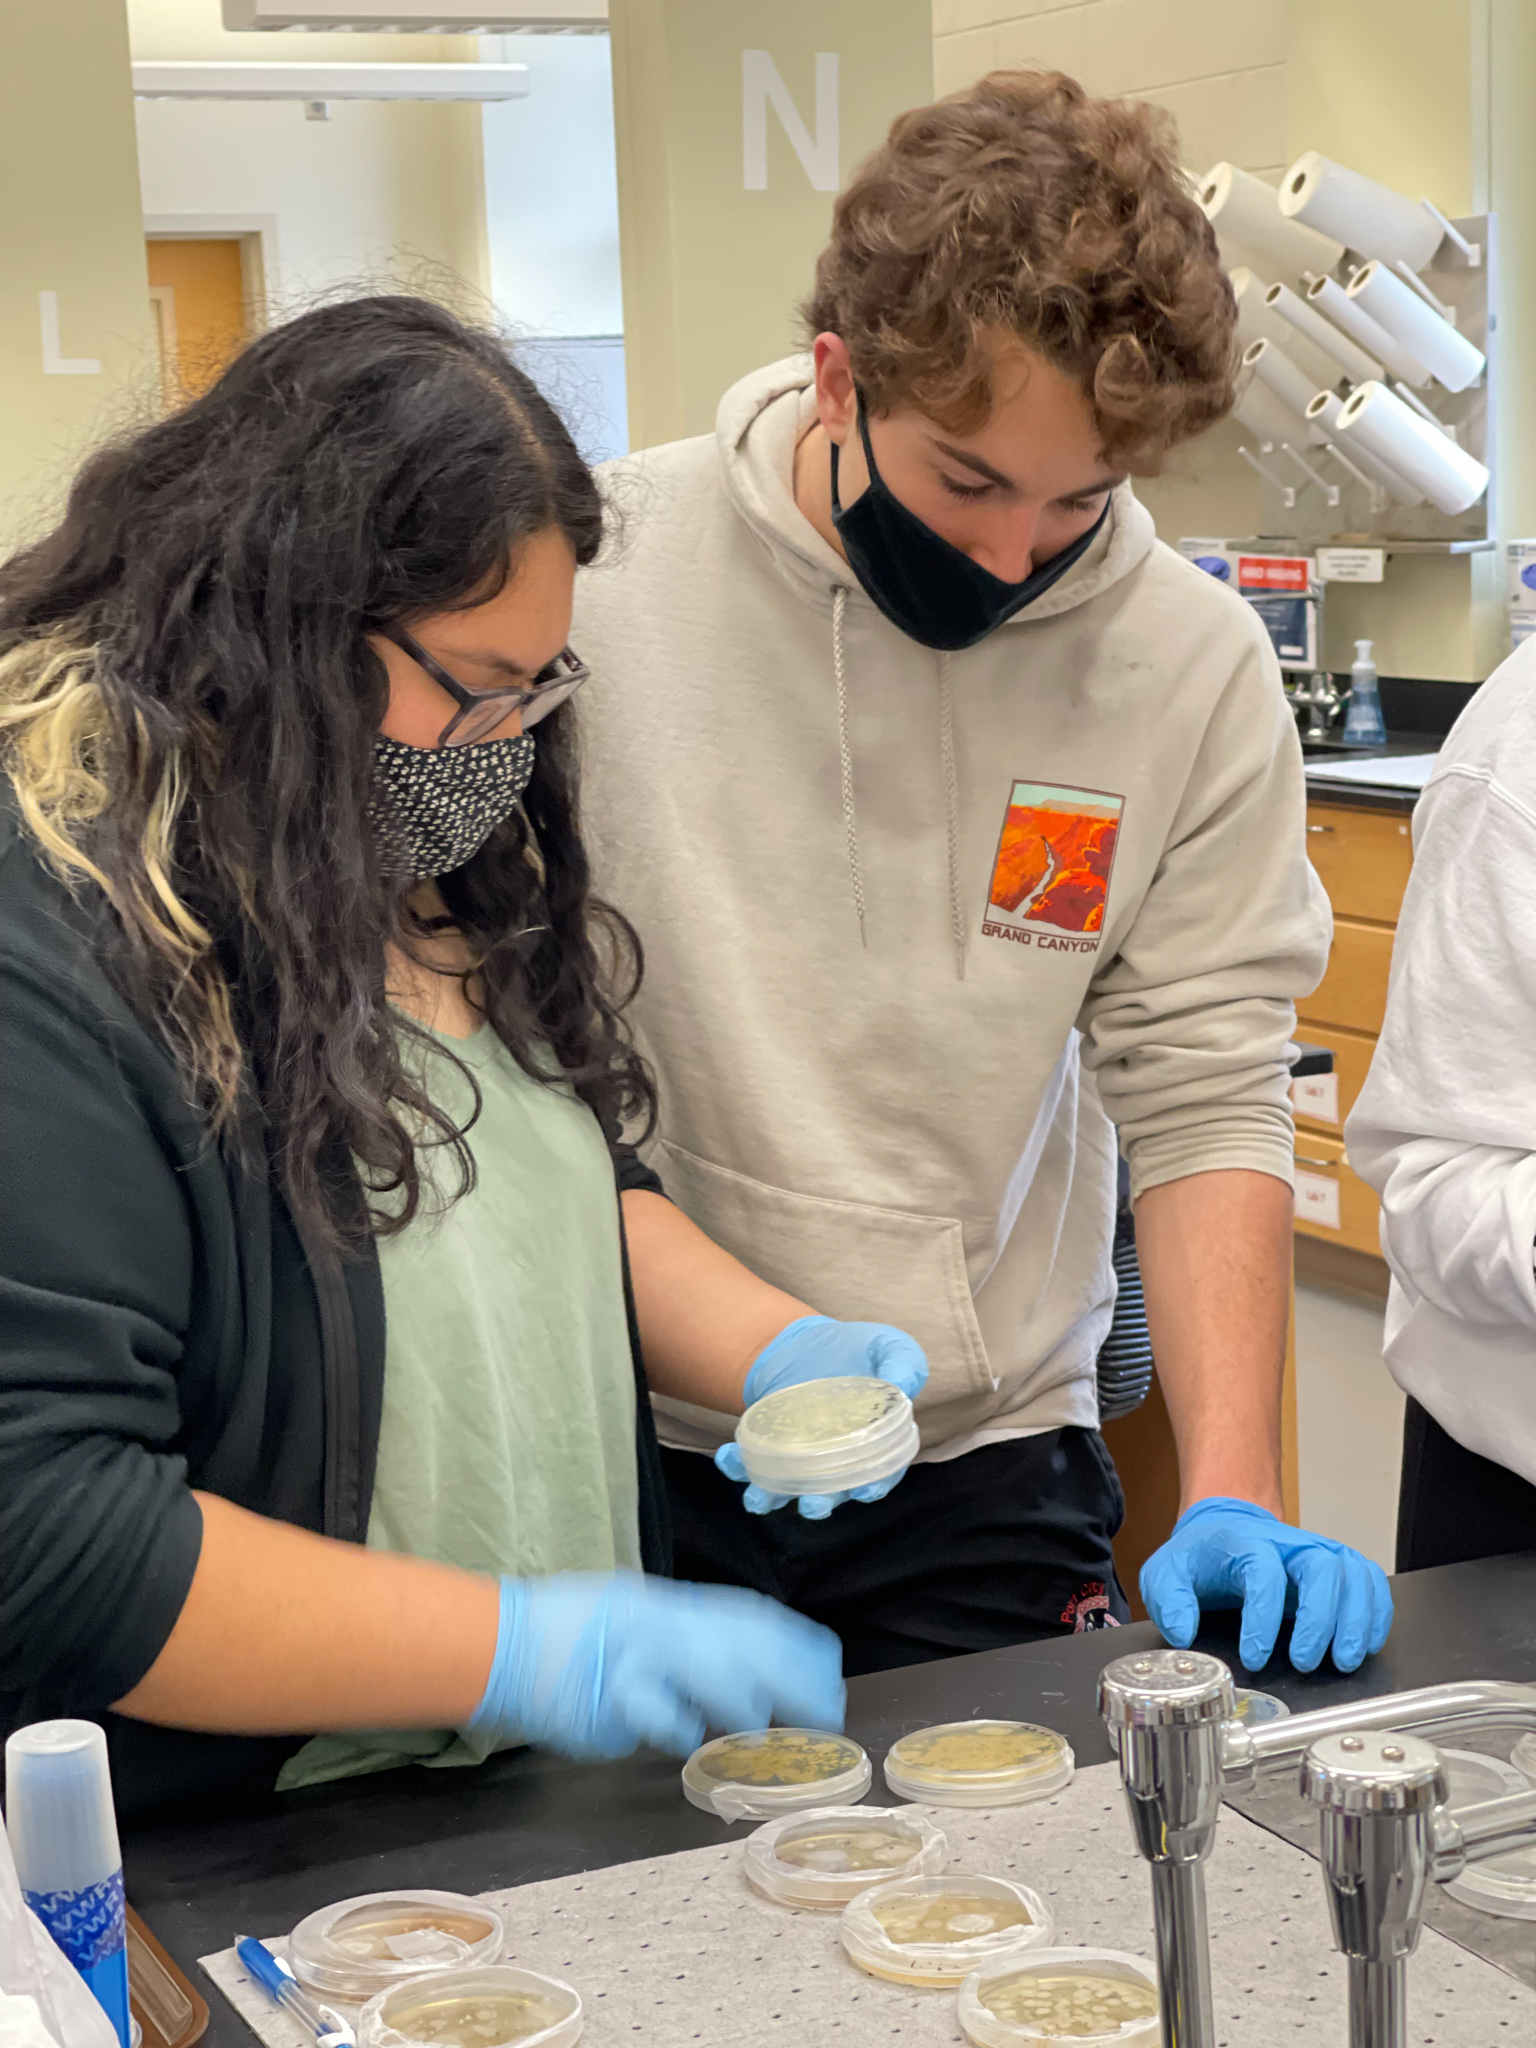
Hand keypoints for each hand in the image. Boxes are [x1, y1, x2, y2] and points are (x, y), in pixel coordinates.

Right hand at [466, 1570, 843, 1759]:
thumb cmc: (570, 1633)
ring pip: (709, 1672)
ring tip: (759, 1724)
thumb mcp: (635, 1614)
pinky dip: (676, 1727)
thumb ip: (683, 1638)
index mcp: (670, 1604)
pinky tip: (687, 1737)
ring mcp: (637, 1658)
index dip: (794, 1641)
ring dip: (741, 1702)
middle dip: (792, 1678)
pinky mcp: (610, 1699)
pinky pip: (658, 1715)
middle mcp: (661, 1624)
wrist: (505, 1642)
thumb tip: (740, 1666)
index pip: (749, 1615)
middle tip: (827, 1712)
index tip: (829, 1664)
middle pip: (743, 1643)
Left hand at [714, 1315, 928, 1520]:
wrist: (807, 1343)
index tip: (866, 1490)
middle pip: (832, 1493)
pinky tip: (729, 1456)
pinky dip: (738, 1466)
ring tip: (758, 1500)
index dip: (875, 1485)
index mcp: (874, 1444)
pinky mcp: (769, 1446)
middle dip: (821, 1503)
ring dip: (772, 1498)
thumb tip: (904, 1388)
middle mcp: (837, 1462)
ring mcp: (801, 1459)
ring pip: (787, 1489)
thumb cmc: (858, 1350)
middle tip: (813, 1507)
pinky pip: (752, 1465)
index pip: (880, 1474)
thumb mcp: (888, 1346)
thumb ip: (903, 1363)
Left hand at [1141, 1496, 1393, 1673]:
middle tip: (1305, 1663)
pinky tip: (1368, 1642)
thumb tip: (1184, 1633)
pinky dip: (1377, 1611)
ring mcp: (1318, 1551)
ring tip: (1344, 1660)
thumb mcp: (1166, 1573)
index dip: (1263, 1619)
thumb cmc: (1201, 1555)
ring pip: (1353, 1574)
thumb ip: (1169, 1601)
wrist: (1225, 1527)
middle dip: (1320, 1621)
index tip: (1255, 1657)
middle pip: (1322, 1569)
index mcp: (1246, 1543)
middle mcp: (1289, 1544)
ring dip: (1356, 1620)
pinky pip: (1371, 1580)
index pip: (1265, 1574)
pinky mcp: (1338, 1565)